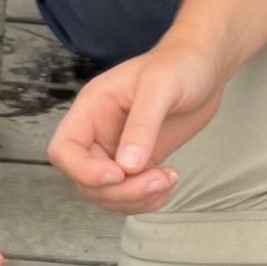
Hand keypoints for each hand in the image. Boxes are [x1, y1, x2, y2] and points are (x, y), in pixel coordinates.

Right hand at [47, 37, 225, 213]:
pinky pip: (130, 194)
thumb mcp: (160, 86)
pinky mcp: (138, 163)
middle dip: (120, 190)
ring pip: (107, 194)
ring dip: (135, 199)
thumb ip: (142, 124)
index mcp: (91, 109)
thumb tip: (127, 167)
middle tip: (157, 180)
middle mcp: (97, 133)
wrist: (202, 69)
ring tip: (168, 180)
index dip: (82, 170)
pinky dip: (147, 200)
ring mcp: (116, 151)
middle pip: (85, 181)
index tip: (118, 174)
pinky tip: (169, 182)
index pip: (63, 150)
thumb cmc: (178, 65)